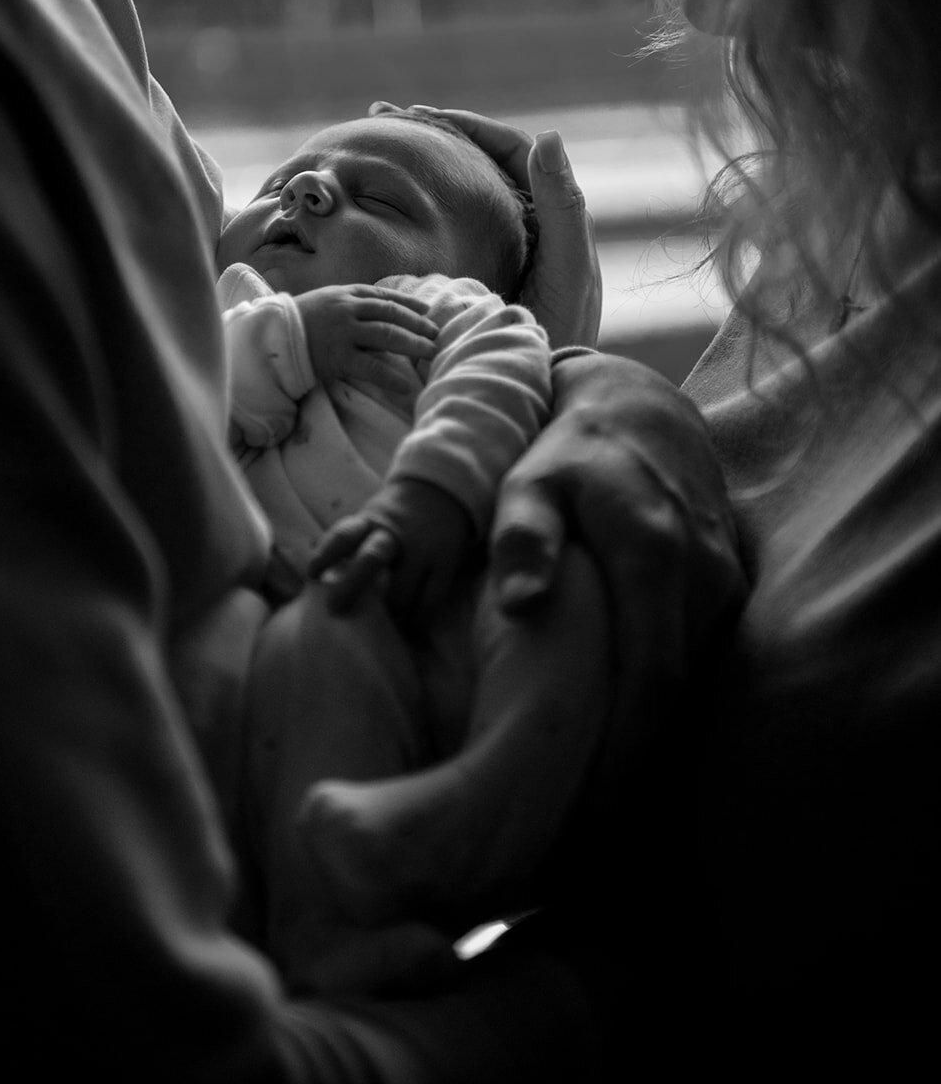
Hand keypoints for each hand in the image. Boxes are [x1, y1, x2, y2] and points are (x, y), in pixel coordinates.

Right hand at [296, 284, 437, 396]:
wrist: (269, 335)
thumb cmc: (295, 321)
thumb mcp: (324, 302)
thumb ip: (349, 306)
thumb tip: (378, 317)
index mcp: (345, 294)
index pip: (385, 297)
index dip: (408, 303)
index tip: (426, 309)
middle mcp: (348, 310)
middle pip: (392, 314)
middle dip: (418, 323)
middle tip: (436, 333)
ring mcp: (344, 332)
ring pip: (388, 336)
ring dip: (413, 344)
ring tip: (431, 352)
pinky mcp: (338, 357)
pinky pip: (372, 367)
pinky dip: (391, 377)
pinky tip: (406, 386)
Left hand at [310, 477, 475, 620]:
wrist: (441, 491)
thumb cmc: (394, 516)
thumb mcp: (370, 518)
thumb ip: (351, 544)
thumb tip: (321, 584)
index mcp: (370, 522)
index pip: (344, 535)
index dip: (326, 554)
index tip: (312, 574)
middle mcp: (394, 534)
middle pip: (371, 560)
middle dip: (351, 587)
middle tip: (336, 610)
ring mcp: (421, 549)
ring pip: (401, 590)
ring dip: (388, 614)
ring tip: (379, 631)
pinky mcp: (444, 562)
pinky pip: (430, 600)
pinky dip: (418, 620)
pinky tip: (410, 630)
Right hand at [369, 102, 599, 349]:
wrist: (546, 382)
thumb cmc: (564, 330)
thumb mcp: (565, 268)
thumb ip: (563, 207)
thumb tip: (549, 135)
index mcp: (553, 211)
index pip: (510, 147)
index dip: (467, 125)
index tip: (418, 114)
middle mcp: (529, 220)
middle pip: (480, 160)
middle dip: (433, 134)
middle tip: (381, 118)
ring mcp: (505, 243)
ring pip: (462, 188)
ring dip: (423, 164)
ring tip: (378, 149)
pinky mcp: (483, 267)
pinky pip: (450, 222)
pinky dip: (419, 203)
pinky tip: (388, 205)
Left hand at [487, 351, 745, 784]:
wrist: (639, 413)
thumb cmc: (565, 455)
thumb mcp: (527, 480)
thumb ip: (523, 535)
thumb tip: (521, 602)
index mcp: (650, 551)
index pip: (650, 677)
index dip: (621, 753)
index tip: (579, 810)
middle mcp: (701, 574)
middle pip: (676, 698)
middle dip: (632, 771)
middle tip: (576, 834)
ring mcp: (723, 583)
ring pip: (693, 686)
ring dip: (649, 744)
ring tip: (589, 805)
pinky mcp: (728, 589)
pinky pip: (700, 663)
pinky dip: (664, 709)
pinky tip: (621, 745)